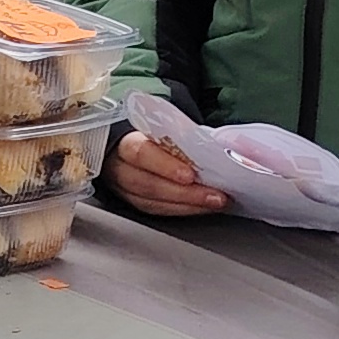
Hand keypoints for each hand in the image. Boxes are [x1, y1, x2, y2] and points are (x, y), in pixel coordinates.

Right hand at [110, 132, 232, 220]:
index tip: (190, 175)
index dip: (164, 165)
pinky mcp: (135, 203)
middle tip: (214, 196)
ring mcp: (124, 190)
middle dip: (184, 193)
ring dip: (188, 205)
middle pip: (147, 184)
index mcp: (126, 142)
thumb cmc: (153, 135)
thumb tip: (217, 147)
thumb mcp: (164, 129)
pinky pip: (158, 210)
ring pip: (152, 202)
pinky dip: (183, 209)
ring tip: (215, 202)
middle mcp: (121, 168)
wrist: (134, 147)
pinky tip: (202, 207)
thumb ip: (181, 137)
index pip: (140, 153)